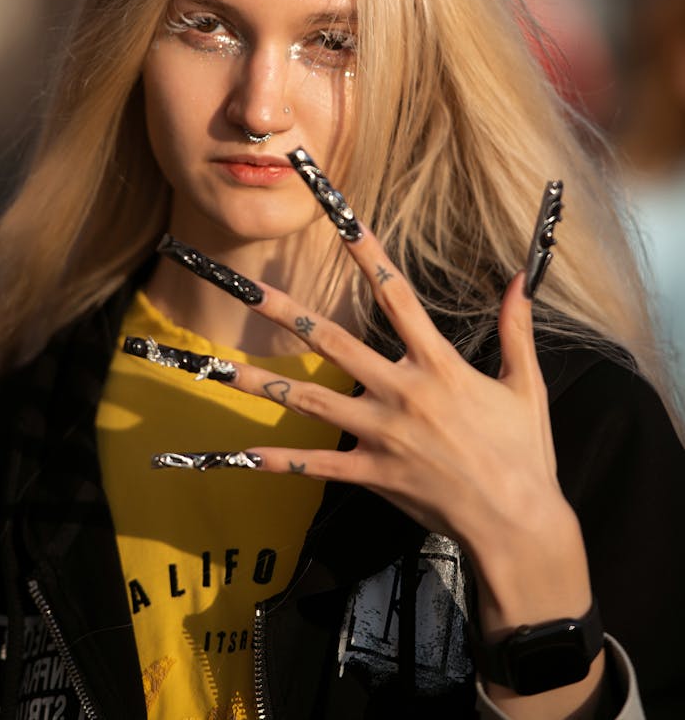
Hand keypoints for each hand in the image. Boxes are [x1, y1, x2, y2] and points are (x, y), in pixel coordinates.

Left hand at [207, 224, 605, 716]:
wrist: (518, 524)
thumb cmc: (525, 454)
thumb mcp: (525, 385)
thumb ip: (516, 329)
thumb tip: (519, 279)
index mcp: (439, 366)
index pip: (397, 295)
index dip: (368, 253)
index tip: (342, 220)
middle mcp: (402, 393)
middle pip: (333, 341)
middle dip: (286, 311)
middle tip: (245, 286)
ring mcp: (382, 434)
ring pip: (311, 401)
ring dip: (262, 382)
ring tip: (217, 368)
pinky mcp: (372, 473)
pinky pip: (317, 466)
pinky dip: (279, 461)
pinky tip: (239, 453)